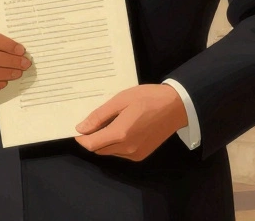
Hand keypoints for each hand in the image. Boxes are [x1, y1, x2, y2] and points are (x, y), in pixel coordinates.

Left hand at [73, 84, 187, 161]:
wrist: (176, 107)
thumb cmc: (147, 98)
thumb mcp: (120, 100)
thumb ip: (99, 116)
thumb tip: (81, 129)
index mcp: (120, 134)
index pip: (91, 144)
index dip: (81, 138)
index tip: (78, 128)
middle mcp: (126, 149)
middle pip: (98, 150)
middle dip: (91, 139)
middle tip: (93, 122)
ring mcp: (135, 154)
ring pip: (109, 152)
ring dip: (103, 142)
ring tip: (108, 123)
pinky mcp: (141, 155)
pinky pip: (120, 153)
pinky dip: (115, 145)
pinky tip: (120, 129)